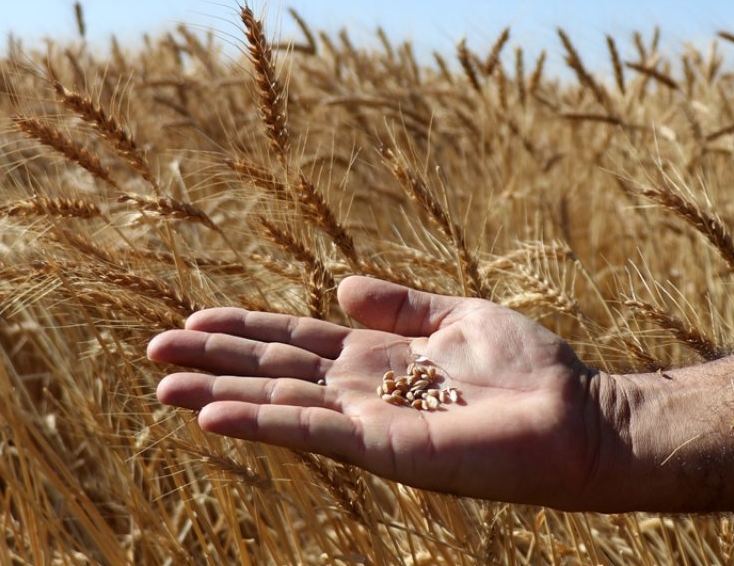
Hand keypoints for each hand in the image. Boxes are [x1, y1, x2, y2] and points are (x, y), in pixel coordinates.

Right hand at [149, 276, 615, 507]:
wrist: (579, 416)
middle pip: (274, 370)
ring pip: (280, 403)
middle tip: (153, 349)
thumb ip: (401, 304)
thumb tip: (340, 285)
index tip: (194, 316)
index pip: (296, 339)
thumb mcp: (459, 316)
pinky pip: (314, 432)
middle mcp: (363, 392)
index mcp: (378, 358)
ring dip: (221, 396)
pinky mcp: (386, 448)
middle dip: (215, 359)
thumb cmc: (532, 369)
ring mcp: (369, 422)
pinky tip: (216, 417)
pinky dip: (262, 424)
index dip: (245, 327)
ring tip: (165, 385)